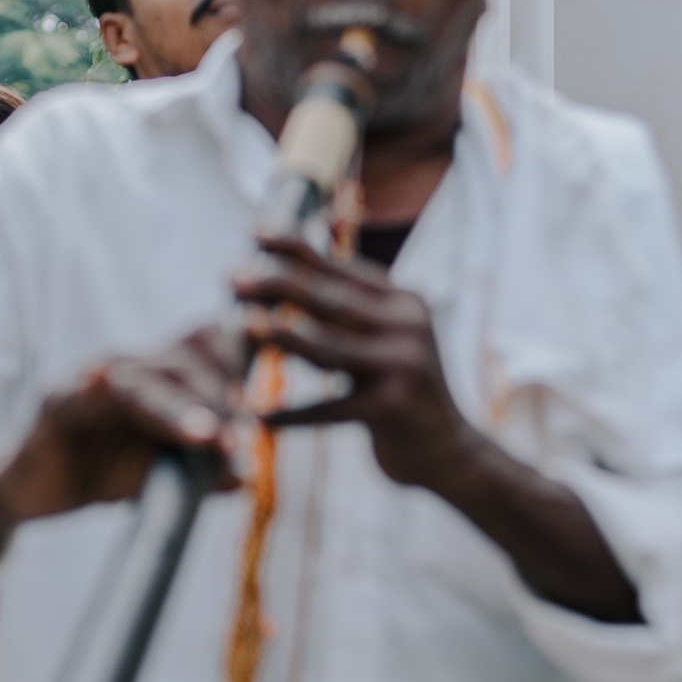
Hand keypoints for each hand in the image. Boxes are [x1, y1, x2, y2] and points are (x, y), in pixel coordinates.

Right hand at [0, 323, 245, 519]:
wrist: (38, 490)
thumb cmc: (105, 471)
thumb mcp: (163, 474)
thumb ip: (203, 471)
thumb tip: (243, 476)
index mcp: (161, 374)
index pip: (207, 342)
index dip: (238, 360)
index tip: (260, 406)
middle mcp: (130, 365)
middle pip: (184, 356)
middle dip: (217, 394)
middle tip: (238, 438)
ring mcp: (91, 378)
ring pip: (144, 377)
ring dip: (180, 407)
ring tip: (208, 438)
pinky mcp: (59, 401)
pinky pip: (88, 393)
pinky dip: (106, 393)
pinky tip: (110, 389)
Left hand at [235, 234, 480, 490]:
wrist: (448, 449)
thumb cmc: (396, 387)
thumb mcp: (381, 338)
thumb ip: (343, 308)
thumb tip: (278, 273)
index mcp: (402, 300)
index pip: (342, 268)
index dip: (296, 249)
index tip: (255, 232)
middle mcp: (407, 325)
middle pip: (331, 301)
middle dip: (278, 286)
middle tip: (233, 277)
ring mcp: (403, 366)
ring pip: (328, 349)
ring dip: (280, 339)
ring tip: (241, 327)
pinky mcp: (392, 409)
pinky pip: (330, 409)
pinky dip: (293, 414)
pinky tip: (258, 415)